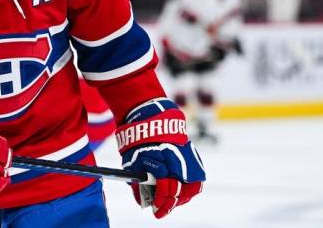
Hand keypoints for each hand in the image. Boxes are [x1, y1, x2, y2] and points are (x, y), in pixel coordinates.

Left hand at [116, 98, 204, 218]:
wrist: (150, 116)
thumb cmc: (137, 140)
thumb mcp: (132, 161)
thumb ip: (138, 182)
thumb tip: (141, 201)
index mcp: (163, 165)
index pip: (166, 192)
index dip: (161, 204)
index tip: (156, 212)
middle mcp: (179, 163)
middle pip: (181, 193)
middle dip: (171, 203)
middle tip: (162, 208)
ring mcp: (188, 160)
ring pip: (193, 188)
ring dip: (183, 197)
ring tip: (173, 200)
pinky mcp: (192, 156)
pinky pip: (196, 177)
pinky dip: (189, 186)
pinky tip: (180, 189)